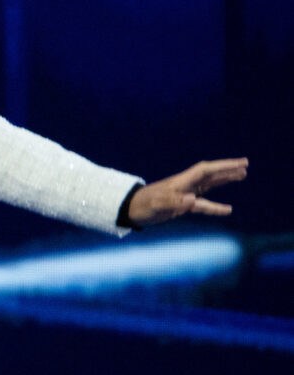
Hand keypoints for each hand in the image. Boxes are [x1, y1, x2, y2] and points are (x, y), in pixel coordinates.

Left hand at [126, 158, 247, 226]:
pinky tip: (227, 209)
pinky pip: (203, 204)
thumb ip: (174, 201)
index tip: (241, 163)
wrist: (130, 211)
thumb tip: (193, 200)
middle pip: (210, 175)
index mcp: (181, 182)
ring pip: (209, 186)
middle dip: (227, 169)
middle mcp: (185, 186)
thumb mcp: (156, 204)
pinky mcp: (181, 205)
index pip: (206, 171)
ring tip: (241, 176)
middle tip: (245, 165)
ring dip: (224, 181)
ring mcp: (184, 194)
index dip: (223, 166)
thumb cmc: (142, 206)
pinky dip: (216, 206)